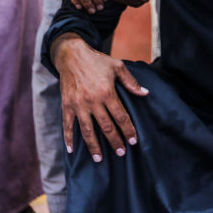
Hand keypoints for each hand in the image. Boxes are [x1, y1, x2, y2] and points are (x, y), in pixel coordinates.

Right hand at [52, 34, 148, 161]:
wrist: (71, 54)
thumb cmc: (97, 60)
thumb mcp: (117, 66)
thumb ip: (131, 82)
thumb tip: (145, 93)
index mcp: (107, 92)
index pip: (121, 116)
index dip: (128, 130)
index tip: (133, 141)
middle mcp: (92, 100)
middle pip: (106, 127)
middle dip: (115, 141)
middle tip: (121, 153)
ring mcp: (78, 104)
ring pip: (87, 130)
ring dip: (94, 146)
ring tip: (99, 159)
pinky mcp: (66, 105)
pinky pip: (67, 125)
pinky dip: (68, 138)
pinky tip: (72, 150)